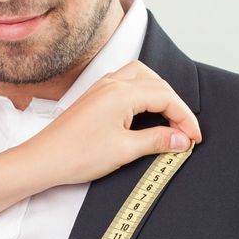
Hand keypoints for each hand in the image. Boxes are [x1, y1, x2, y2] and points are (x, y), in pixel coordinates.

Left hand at [26, 60, 201, 185]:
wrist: (44, 160)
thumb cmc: (77, 155)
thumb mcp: (125, 150)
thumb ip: (157, 141)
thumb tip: (181, 139)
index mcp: (122, 93)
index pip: (166, 97)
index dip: (185, 117)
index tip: (194, 137)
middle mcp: (112, 84)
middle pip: (157, 84)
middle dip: (176, 106)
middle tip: (186, 132)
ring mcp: (102, 88)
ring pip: (142, 78)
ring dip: (160, 95)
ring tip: (169, 119)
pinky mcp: (95, 96)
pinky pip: (127, 84)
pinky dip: (143, 94)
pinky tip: (146, 113)